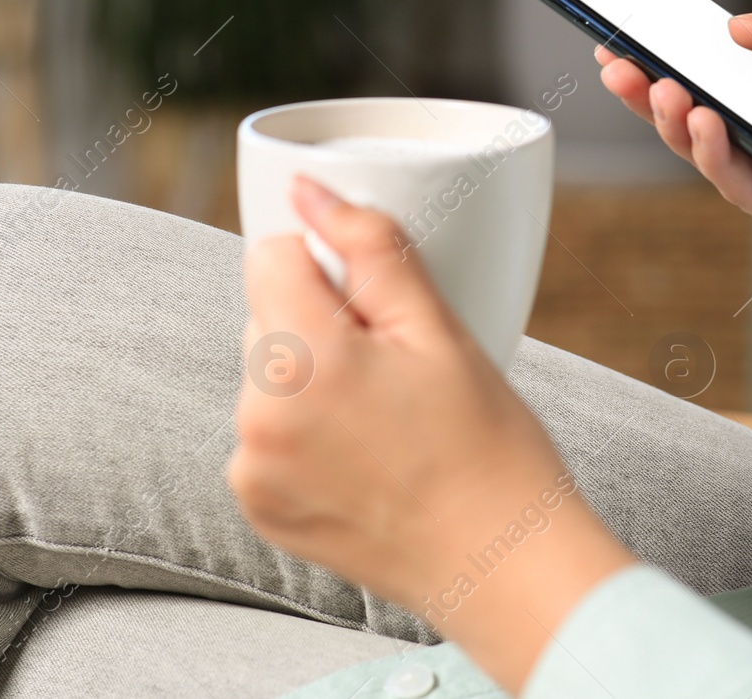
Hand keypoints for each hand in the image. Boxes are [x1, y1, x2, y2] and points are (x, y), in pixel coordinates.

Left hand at [229, 176, 635, 693]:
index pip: (270, 256)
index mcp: (301, 358)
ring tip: (385, 419)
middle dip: (321, 325)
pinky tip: (363, 455)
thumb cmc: (486, 444)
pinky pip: (265, 435)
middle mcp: (257, 415)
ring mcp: (252, 468)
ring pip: (267, 376)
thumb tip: (307, 190)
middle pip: (266, 316)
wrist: (500, 563)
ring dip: (310, 379)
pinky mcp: (258, 505)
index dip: (327, 267)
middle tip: (396, 369)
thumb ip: (368, 246)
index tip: (377, 308)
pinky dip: (303, 433)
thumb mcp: (437, 328)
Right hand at [596, 0, 751, 304]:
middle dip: (654, 89)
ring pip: (716, 154)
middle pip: (708, 112)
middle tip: (616, 63)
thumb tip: (738, 30)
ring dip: (677, 123)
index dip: (680, 51)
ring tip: (658, 89)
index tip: (635, 31)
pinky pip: (749, 190)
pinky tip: (705, 126)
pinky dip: (719, 159)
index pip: (730, 66)